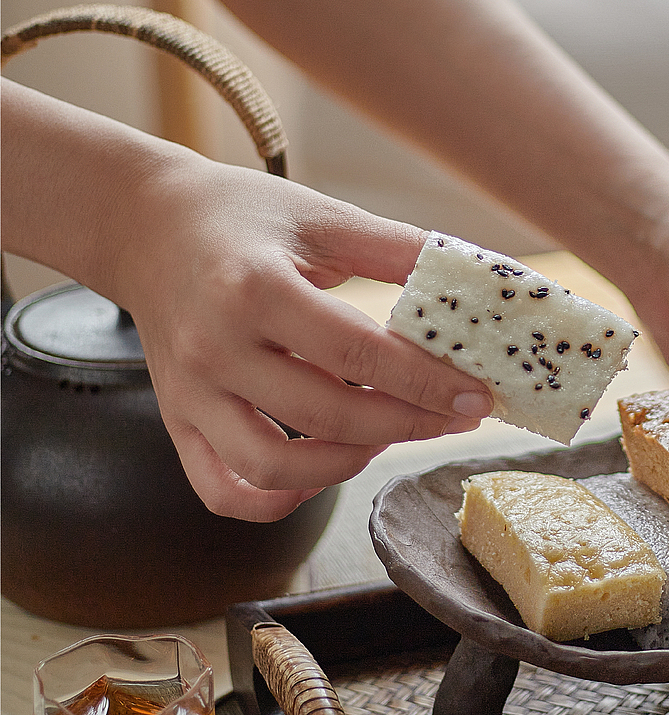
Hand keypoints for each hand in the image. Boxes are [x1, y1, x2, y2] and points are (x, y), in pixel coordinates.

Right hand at [116, 158, 492, 520]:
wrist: (144, 222)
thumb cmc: (240, 215)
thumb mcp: (322, 216)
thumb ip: (399, 250)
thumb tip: (479, 278)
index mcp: (254, 288)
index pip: (358, 352)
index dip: (426, 381)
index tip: (477, 395)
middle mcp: (214, 347)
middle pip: (326, 415)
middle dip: (407, 423)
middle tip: (455, 415)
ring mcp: (190, 392)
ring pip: (273, 467)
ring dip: (348, 464)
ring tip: (390, 433)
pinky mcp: (177, 419)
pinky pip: (222, 490)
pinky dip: (277, 499)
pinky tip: (321, 472)